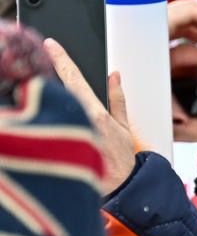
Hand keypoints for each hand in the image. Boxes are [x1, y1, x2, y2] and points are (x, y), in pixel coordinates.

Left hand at [43, 38, 136, 195]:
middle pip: (53, 93)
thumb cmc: (121, 162)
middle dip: (42, 82)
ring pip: (45, 110)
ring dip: (40, 104)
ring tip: (34, 100)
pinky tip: (33, 124)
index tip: (50, 44)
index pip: (74, 79)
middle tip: (32, 68)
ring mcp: (64, 136)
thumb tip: (114, 75)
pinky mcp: (54, 149)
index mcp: (94, 113)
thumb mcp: (124, 127)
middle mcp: (77, 122)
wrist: (119, 190)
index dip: (62, 59)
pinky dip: (38, 123)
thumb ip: (118, 99)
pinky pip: (43, 130)